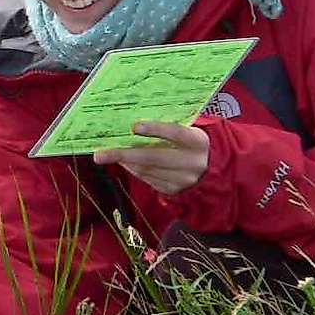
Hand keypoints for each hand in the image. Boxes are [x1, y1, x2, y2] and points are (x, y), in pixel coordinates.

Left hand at [93, 121, 209, 194]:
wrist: (214, 170)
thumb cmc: (193, 143)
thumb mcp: (190, 132)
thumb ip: (170, 127)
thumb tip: (134, 123)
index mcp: (198, 142)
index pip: (176, 133)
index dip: (156, 129)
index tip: (134, 127)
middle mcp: (192, 163)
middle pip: (154, 157)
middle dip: (124, 155)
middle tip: (100, 154)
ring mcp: (183, 179)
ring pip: (147, 170)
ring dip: (125, 162)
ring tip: (108, 154)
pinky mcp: (174, 190)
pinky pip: (148, 179)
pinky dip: (134, 170)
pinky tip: (125, 163)